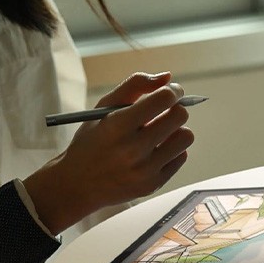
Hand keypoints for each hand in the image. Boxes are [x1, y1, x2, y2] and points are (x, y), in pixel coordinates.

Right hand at [24, 72, 195, 233]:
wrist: (77, 185)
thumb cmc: (92, 140)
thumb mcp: (104, 108)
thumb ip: (135, 85)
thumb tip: (167, 77)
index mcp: (118, 125)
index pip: (164, 98)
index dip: (173, 91)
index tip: (172, 91)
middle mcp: (132, 149)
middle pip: (180, 117)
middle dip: (176, 109)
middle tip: (166, 111)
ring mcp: (145, 170)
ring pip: (186, 137)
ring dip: (177, 130)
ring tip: (161, 131)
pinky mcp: (153, 184)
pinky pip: (181, 157)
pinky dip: (173, 150)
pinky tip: (156, 150)